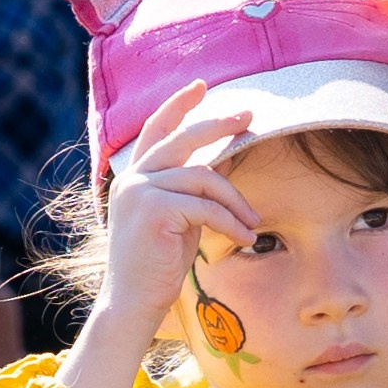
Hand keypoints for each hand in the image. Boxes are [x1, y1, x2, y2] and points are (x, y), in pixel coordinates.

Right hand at [57, 82, 263, 387]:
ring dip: (236, 200)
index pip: (156, 129)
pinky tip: (245, 238)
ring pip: (203, 177)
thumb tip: (227, 164)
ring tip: (253, 223)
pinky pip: (206, 206)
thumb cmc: (158, 264)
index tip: (200, 85)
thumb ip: (192, 190)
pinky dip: (231, 222)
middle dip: (218, 124)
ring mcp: (140, 191)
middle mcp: (134, 178)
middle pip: (182, 138)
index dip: (178, 105)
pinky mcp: (154, 210)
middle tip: (248, 116)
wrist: (133, 301)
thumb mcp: (180, 218)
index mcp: (136, 177)